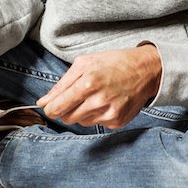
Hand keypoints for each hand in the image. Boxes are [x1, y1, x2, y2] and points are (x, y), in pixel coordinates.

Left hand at [37, 45, 161, 128]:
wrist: (145, 70)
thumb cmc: (112, 63)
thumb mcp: (84, 63)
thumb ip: (61, 84)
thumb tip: (43, 101)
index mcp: (87, 83)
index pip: (58, 107)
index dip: (50, 108)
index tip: (48, 107)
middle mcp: (98, 101)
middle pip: (67, 118)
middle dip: (65, 110)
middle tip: (74, 97)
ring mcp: (109, 113)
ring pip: (80, 122)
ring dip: (81, 112)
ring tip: (94, 96)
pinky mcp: (117, 122)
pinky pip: (95, 124)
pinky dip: (95, 115)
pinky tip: (105, 102)